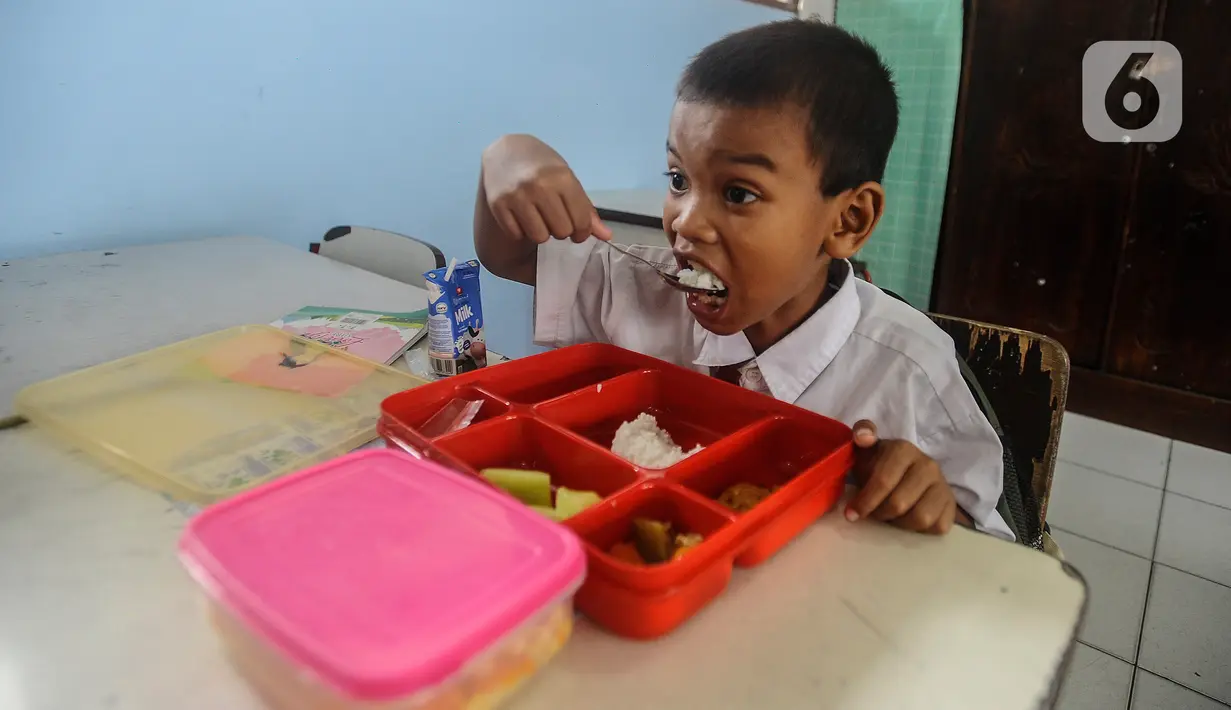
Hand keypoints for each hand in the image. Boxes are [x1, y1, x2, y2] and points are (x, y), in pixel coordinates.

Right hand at [482, 134, 611, 244]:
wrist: (505, 151)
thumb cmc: (543, 167)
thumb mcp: (568, 180)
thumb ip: (586, 209)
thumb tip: (607, 236)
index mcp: (562, 178)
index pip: (581, 221)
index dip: (582, 232)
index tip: (577, 232)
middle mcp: (539, 186)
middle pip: (561, 232)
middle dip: (561, 231)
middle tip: (555, 220)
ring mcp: (517, 195)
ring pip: (540, 236)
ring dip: (542, 233)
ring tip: (539, 219)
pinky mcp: (498, 204)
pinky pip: (517, 234)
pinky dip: (521, 231)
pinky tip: (521, 217)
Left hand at [845, 420, 962, 534]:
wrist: (906, 472)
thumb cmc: (880, 465)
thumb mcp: (866, 449)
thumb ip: (861, 434)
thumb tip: (862, 436)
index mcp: (903, 450)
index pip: (883, 481)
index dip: (865, 501)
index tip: (851, 514)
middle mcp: (928, 465)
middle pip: (899, 504)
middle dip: (880, 514)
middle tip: (872, 514)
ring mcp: (943, 485)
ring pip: (920, 518)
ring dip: (900, 524)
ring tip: (891, 517)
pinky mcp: (952, 504)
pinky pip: (937, 527)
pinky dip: (921, 530)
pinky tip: (909, 520)